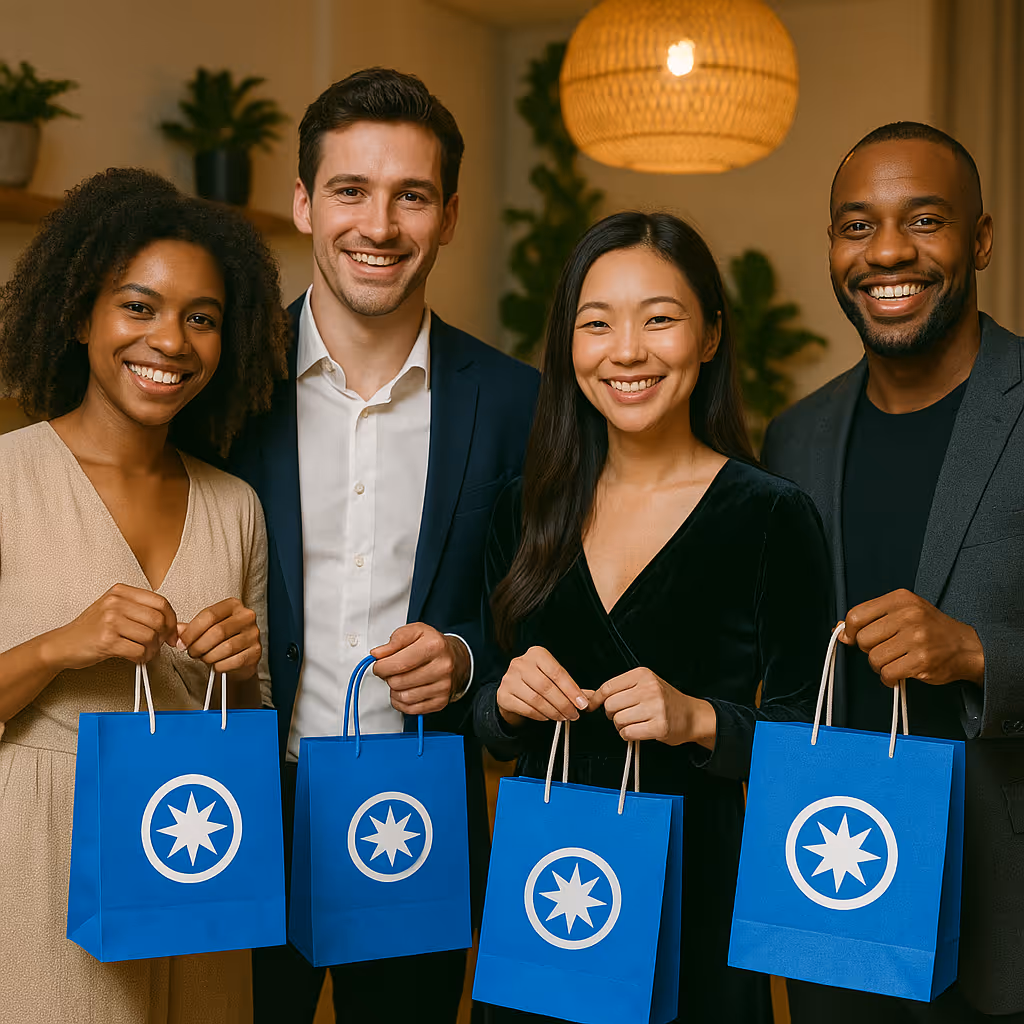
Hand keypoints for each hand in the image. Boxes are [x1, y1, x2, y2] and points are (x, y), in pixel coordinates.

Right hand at [49, 584, 177, 670]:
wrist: (63, 644)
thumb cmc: (92, 629)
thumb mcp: (116, 611)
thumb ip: (144, 614)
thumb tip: (177, 627)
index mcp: (120, 592)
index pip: (161, 602)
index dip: (172, 619)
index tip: (172, 632)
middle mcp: (115, 603)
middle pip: (158, 619)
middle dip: (163, 636)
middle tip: (159, 645)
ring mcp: (110, 621)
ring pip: (150, 636)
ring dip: (152, 650)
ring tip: (145, 653)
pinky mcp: (106, 641)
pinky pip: (139, 651)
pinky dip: (143, 658)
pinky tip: (137, 658)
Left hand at [176, 598, 260, 682]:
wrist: (240, 655)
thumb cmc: (223, 639)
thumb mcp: (206, 628)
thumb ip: (190, 628)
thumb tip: (175, 630)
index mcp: (233, 605)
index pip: (209, 615)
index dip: (191, 631)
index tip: (181, 642)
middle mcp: (246, 617)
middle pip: (217, 632)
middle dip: (199, 646)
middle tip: (192, 652)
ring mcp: (253, 634)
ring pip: (226, 648)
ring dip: (209, 657)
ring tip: (204, 658)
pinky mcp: (256, 651)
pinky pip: (234, 661)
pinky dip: (220, 666)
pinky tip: (216, 664)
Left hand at [371, 623, 468, 715]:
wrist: (456, 658)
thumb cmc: (433, 644)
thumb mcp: (416, 631)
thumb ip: (395, 640)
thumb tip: (378, 654)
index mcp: (434, 646)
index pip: (399, 664)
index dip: (381, 667)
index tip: (379, 665)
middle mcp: (442, 667)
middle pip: (399, 682)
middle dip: (388, 677)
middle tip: (392, 671)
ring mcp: (443, 686)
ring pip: (404, 697)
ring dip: (395, 690)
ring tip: (400, 679)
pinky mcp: (441, 701)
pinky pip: (411, 709)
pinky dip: (402, 702)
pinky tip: (405, 691)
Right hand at [496, 646, 590, 726]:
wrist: (511, 689)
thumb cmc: (536, 682)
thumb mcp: (553, 678)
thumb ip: (571, 687)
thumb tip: (591, 698)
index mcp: (536, 654)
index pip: (557, 673)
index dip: (572, 690)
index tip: (583, 703)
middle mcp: (520, 663)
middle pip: (546, 687)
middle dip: (564, 704)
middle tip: (574, 714)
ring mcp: (509, 679)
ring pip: (536, 699)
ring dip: (553, 712)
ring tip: (563, 717)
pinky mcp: (503, 695)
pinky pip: (526, 709)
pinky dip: (540, 715)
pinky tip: (547, 717)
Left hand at [590, 668, 715, 748]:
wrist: (692, 715)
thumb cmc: (665, 700)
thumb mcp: (643, 685)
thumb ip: (617, 689)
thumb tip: (587, 695)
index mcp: (643, 675)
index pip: (608, 687)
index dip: (597, 699)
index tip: (593, 705)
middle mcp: (649, 688)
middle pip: (610, 705)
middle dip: (612, 714)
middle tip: (624, 714)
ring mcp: (655, 707)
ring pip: (618, 720)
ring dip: (621, 726)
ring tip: (634, 722)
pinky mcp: (659, 726)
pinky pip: (628, 733)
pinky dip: (628, 735)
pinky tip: (638, 730)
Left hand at [841, 589, 984, 686]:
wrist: (968, 646)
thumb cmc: (930, 629)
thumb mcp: (903, 611)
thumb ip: (871, 617)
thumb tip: (839, 631)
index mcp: (901, 599)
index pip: (856, 615)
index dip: (849, 631)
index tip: (853, 638)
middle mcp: (909, 616)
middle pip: (863, 639)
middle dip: (868, 649)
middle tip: (884, 649)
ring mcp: (916, 639)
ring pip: (873, 659)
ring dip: (879, 665)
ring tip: (894, 661)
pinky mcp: (921, 661)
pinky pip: (887, 674)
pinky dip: (888, 678)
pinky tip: (898, 673)